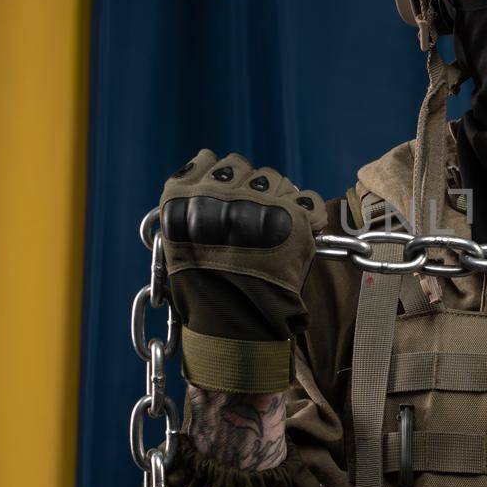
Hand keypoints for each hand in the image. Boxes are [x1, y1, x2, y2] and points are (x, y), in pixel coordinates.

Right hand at [158, 150, 319, 393]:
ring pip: (276, 179)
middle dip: (250, 189)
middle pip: (246, 168)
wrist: (232, 325)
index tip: (228, 202)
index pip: (213, 161)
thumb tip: (213, 173)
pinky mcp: (292, 216)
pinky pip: (308, 199)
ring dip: (277, 198)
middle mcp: (220, 191)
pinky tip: (299, 230)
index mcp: (185, 195)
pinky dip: (308, 213)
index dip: (224, 181)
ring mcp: (257, 201)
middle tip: (251, 223)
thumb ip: (194, 207)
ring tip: (272, 233)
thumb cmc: (204, 292)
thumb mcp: (179, 245)